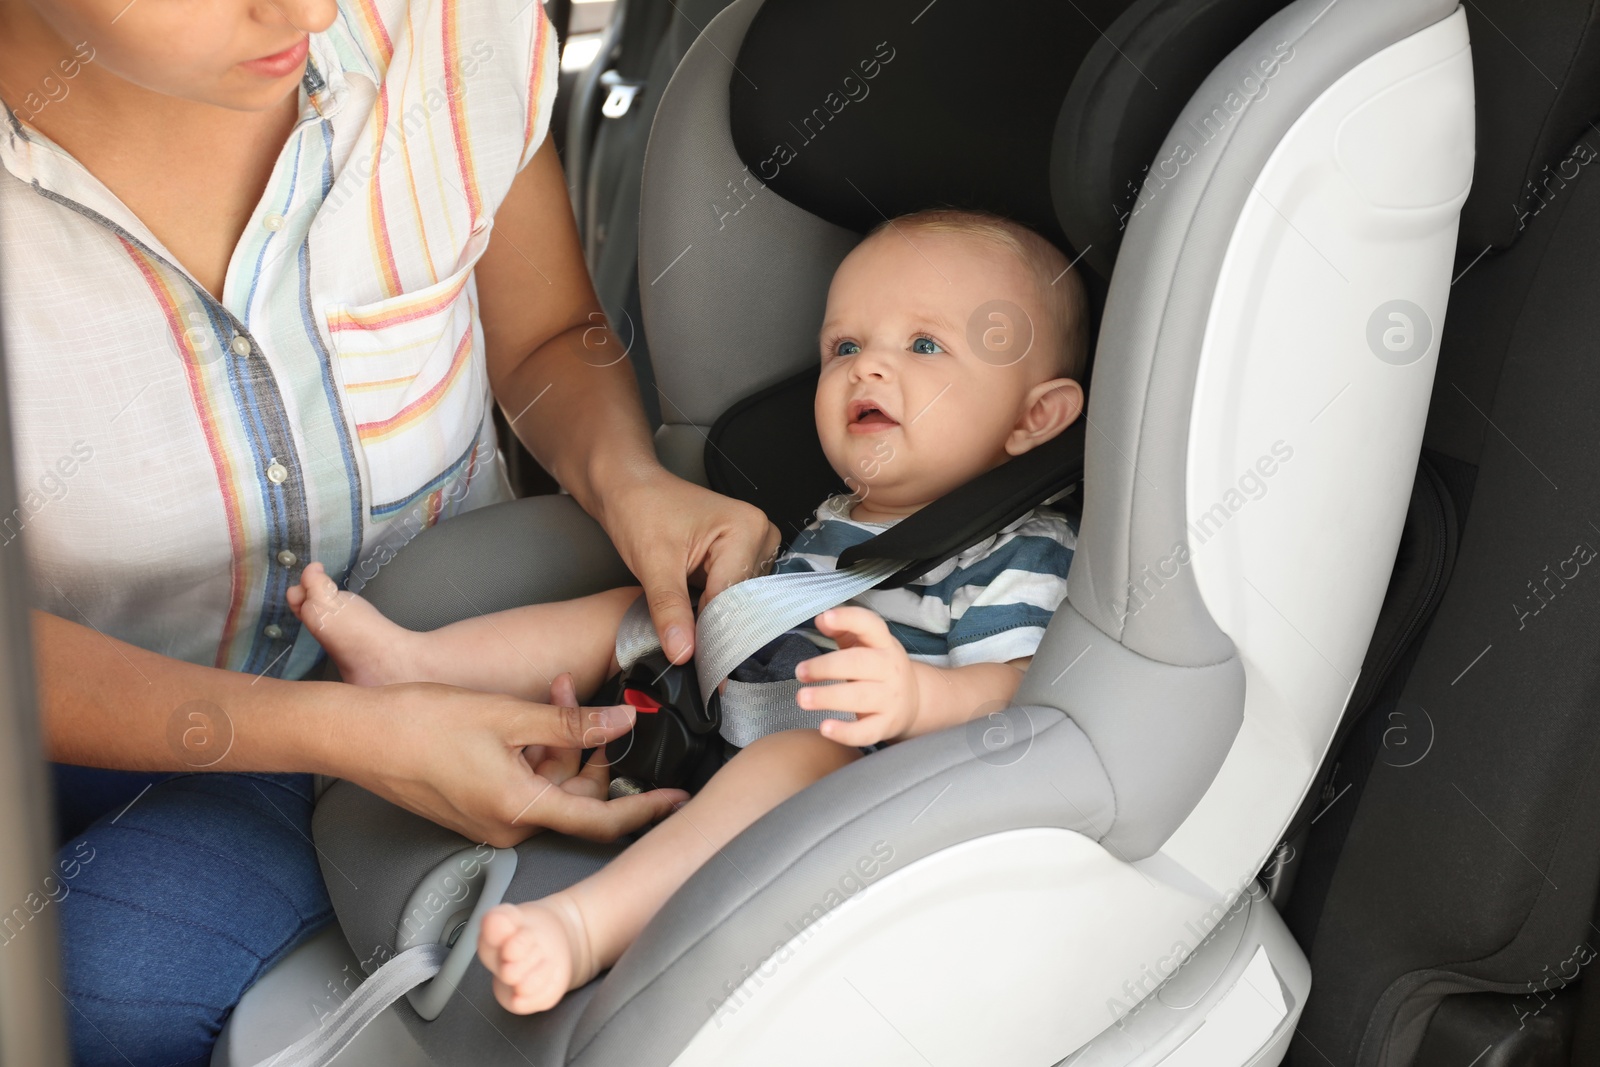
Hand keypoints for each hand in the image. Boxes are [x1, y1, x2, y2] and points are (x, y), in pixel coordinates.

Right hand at [337, 678, 686, 847]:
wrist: (358, 734)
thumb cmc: (423, 722)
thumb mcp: (509, 715)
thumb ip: (571, 724)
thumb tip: (623, 721)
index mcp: (520, 810)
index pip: (600, 820)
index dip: (644, 810)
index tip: (678, 800)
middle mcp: (508, 825)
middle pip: (575, 794)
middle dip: (586, 744)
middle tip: (576, 694)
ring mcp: (489, 818)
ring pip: (548, 783)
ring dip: (557, 740)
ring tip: (550, 692)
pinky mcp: (474, 806)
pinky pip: (522, 783)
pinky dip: (532, 751)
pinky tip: (523, 715)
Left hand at [598, 468, 777, 663]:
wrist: (627, 489)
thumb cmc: (640, 509)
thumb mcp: (653, 563)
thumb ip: (669, 609)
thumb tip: (683, 652)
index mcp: (747, 528)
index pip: (734, 596)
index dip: (710, 630)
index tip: (693, 659)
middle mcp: (761, 535)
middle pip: (741, 600)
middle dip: (711, 625)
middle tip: (686, 649)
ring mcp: (754, 545)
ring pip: (738, 602)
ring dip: (711, 619)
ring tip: (685, 629)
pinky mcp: (742, 555)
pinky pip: (732, 594)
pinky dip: (711, 609)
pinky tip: (692, 616)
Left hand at [794, 607, 918, 746]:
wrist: (914, 702)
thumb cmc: (879, 669)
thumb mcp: (867, 645)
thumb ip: (844, 630)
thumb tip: (821, 620)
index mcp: (884, 644)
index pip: (870, 625)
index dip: (848, 619)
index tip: (824, 618)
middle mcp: (890, 669)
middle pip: (859, 663)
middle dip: (827, 667)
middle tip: (801, 671)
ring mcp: (890, 698)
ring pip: (859, 697)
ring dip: (828, 697)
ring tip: (803, 698)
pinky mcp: (886, 725)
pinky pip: (865, 731)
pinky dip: (845, 732)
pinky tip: (825, 728)